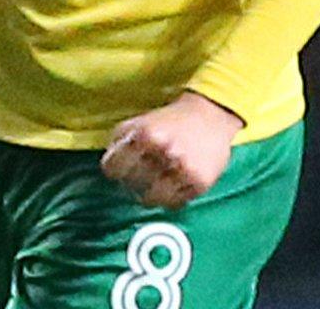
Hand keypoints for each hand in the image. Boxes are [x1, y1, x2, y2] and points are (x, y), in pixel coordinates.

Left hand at [100, 91, 242, 208]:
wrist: (211, 115)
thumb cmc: (170, 120)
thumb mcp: (139, 122)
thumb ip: (118, 142)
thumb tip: (108, 168)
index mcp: (144, 134)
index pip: (112, 168)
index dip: (116, 170)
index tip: (122, 170)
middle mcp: (163, 151)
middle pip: (132, 185)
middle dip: (134, 181)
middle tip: (143, 176)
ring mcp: (183, 168)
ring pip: (153, 199)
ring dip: (152, 194)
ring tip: (157, 184)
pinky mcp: (200, 182)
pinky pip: (176, 203)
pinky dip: (172, 197)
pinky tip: (174, 185)